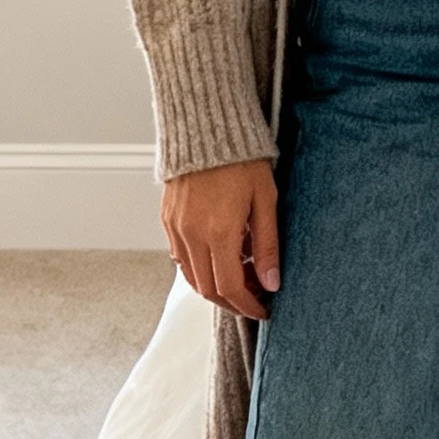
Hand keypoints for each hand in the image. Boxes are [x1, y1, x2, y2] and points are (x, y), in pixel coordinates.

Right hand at [162, 159, 280, 319]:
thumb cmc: (242, 160)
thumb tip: (271, 284)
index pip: (231, 288)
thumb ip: (267, 246)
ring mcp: (176, 229)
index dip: (248, 306)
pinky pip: (181, 258)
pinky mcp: (167, 220)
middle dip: (233, 301)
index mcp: (219, 232)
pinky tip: (221, 256)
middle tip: (255, 296)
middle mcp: (192, 235)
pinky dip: (200, 269)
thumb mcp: (265, 201)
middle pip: (209, 290)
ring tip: (242, 277)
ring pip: (192, 277)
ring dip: (216, 287)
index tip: (264, 310)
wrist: (206, 127)